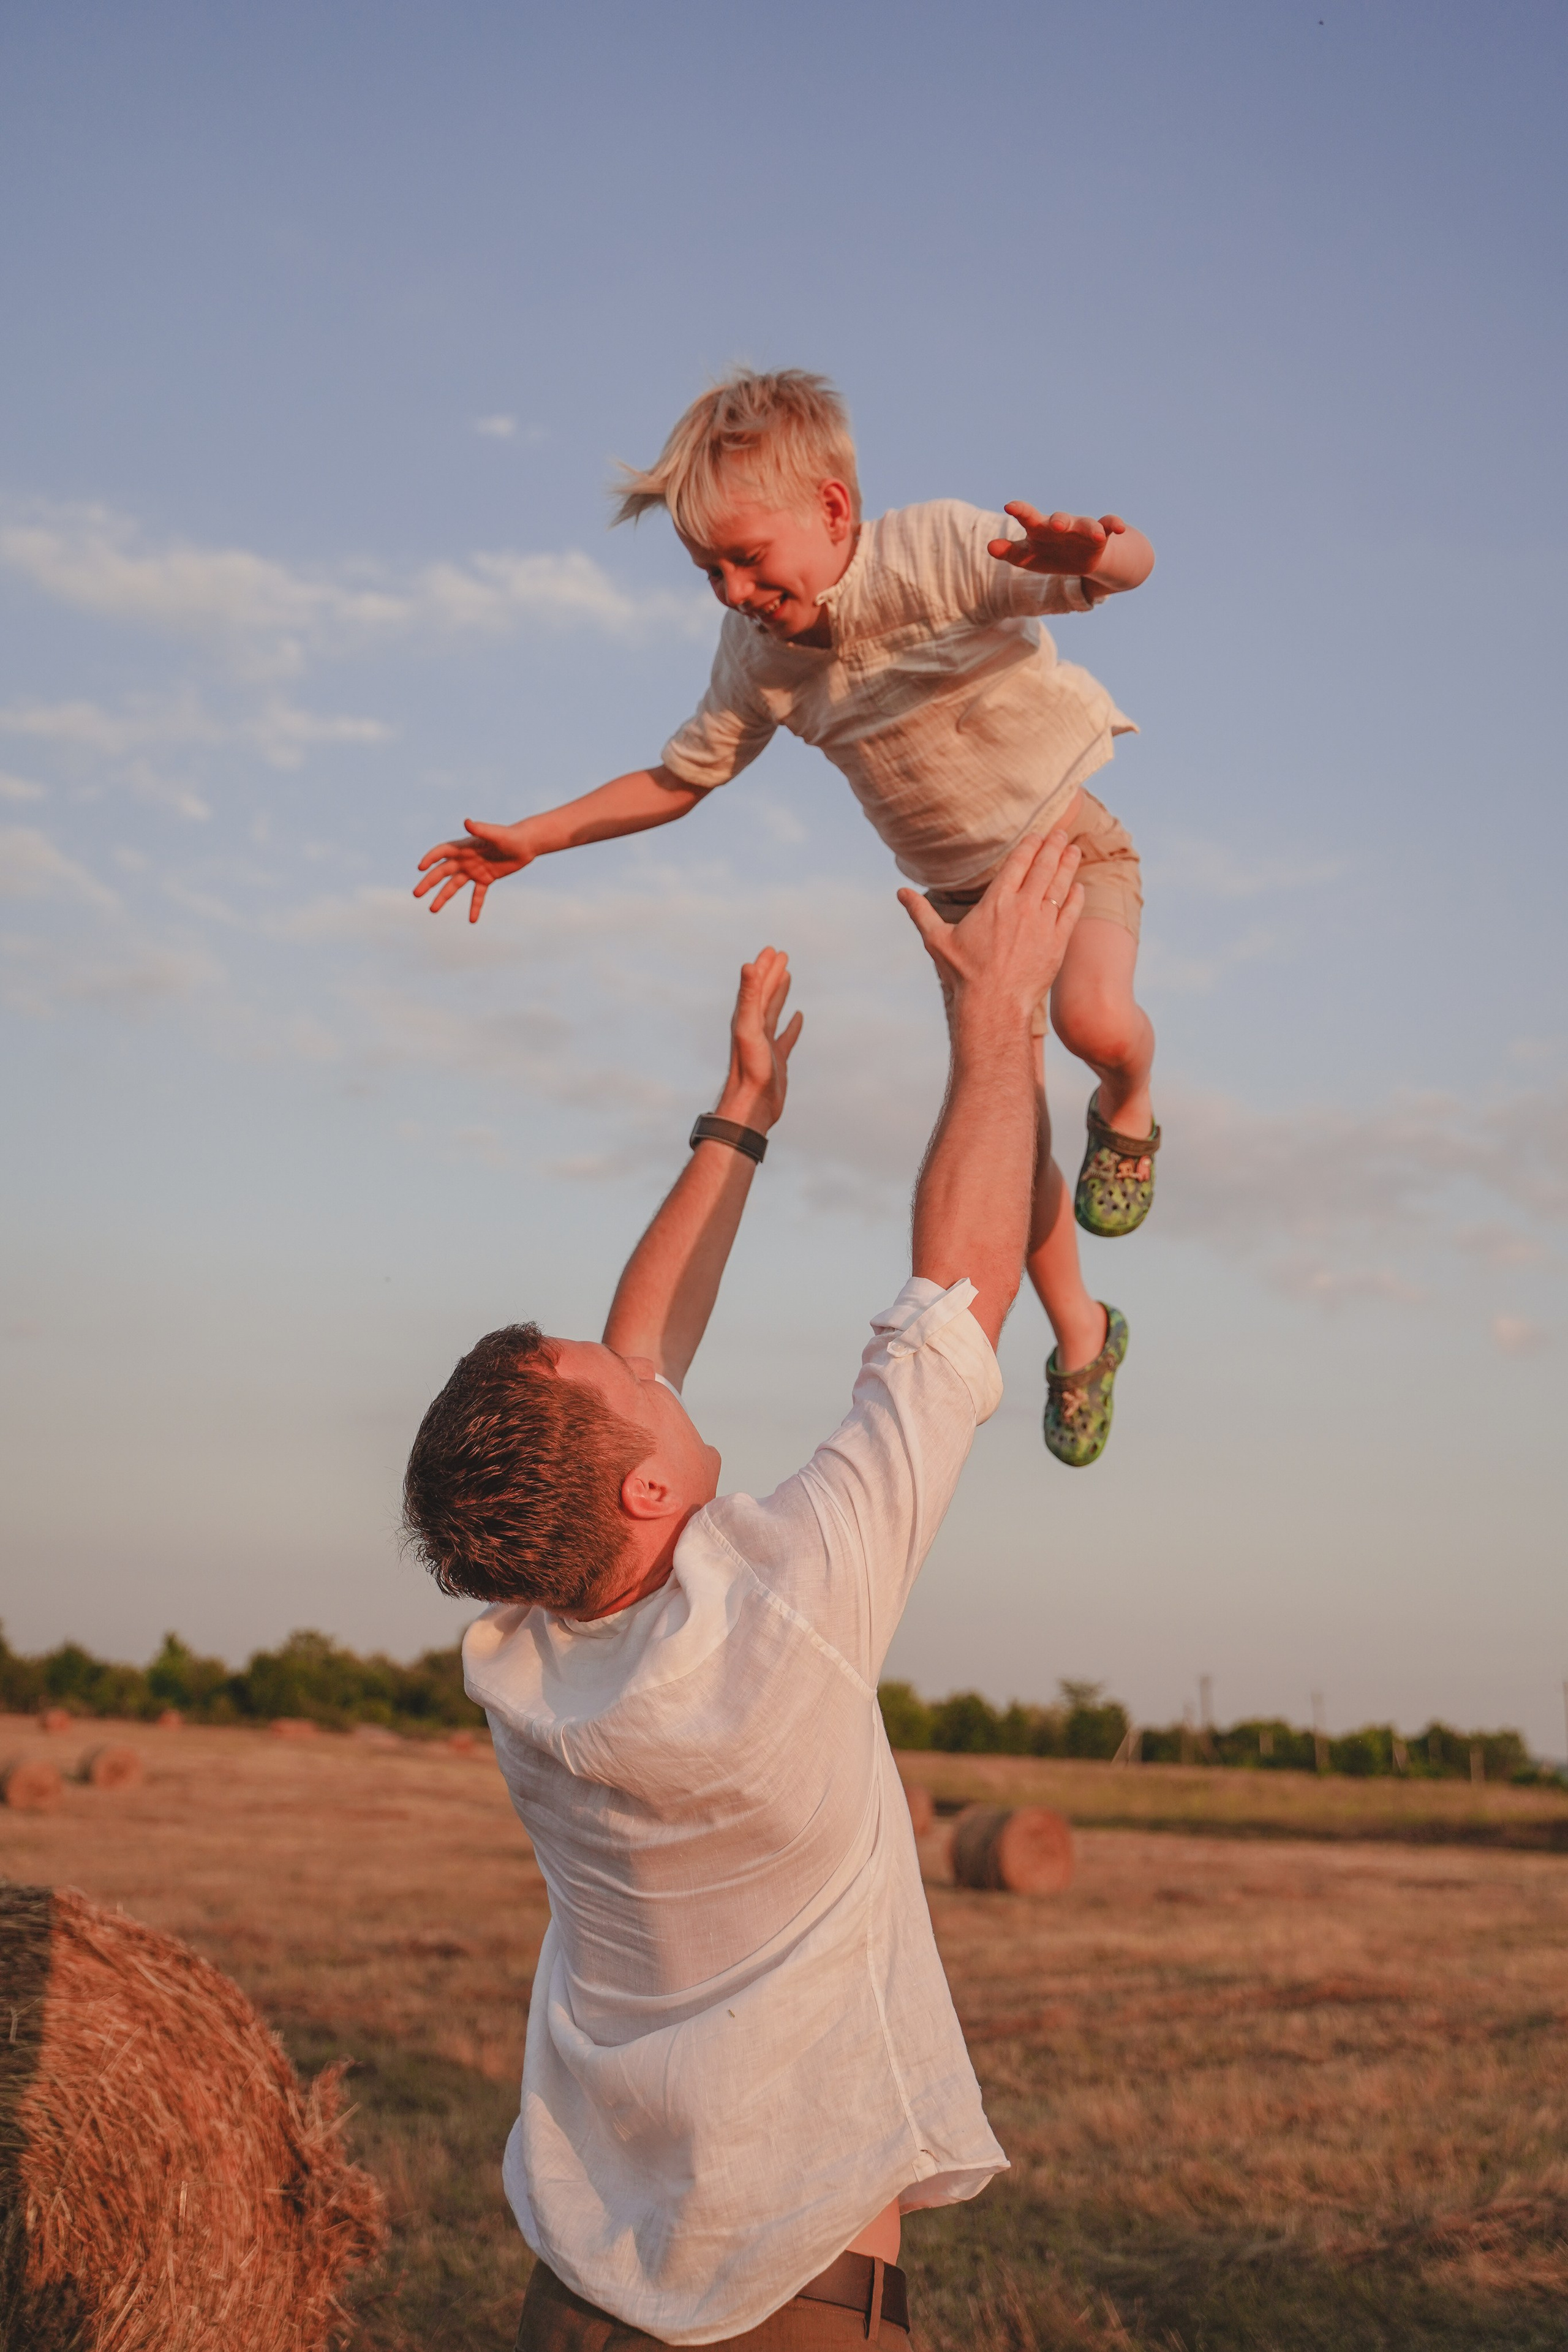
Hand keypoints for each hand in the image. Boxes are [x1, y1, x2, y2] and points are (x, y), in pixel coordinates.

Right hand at [413, 819, 534, 921]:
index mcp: (465, 847)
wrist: (526, 844)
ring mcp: (474, 870)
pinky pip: (477, 895)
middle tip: (416, 894)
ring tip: (432, 910)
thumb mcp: (496, 834)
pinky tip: (472, 920)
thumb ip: (481, 829)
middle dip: (429, 883)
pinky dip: (474, 906)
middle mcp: (465, 859)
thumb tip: (467, 822)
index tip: (420, 868)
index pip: (442, 852)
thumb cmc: (511, 836)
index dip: (431, 858)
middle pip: (442, 872)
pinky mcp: (486, 879)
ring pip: (454, 886)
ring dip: (443, 897)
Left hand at [713, 947, 803, 1133]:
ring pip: (773, 1012)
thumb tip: (748, 965)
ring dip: (779, 993)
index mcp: (746, 1019)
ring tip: (787, 976)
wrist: (752, 1105)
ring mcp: (766, 1044)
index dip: (764, 968)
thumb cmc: (749, 1069)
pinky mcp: (777, 1059)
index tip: (772, 950)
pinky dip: (792, 1025)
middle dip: (771, 974)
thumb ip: (748, 997)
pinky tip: (798, 1017)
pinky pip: (786, 1037)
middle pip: (763, 995)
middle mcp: (754, 1029)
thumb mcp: (748, 1028)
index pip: (755, 986)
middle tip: (780, 955)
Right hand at [899, 834, 1083, 1024]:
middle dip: (1053, 847)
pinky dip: (1075, 897)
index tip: (1038, 835)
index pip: (1018, 863)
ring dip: (1067, 865)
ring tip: (1073, 851)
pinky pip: (1070, 913)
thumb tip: (900, 892)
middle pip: (1043, 867)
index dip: (1030, 845)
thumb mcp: (937, 940)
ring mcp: (1043, 924)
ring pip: (1060, 886)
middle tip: (1062, 832)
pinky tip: (1078, 887)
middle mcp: (1023, 907)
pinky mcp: (1057, 943)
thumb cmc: (964, 973)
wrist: (994, 1004)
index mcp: (996, 901)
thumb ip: (921, 912)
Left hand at [987, 501, 1125, 577]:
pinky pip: (1109, 526)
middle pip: (1060, 520)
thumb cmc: (1047, 555)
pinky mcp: (1101, 536)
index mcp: (1040, 530)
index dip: (1021, 511)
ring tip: (1096, 534)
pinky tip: (1121, 528)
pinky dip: (1114, 524)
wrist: (1080, 560)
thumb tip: (989, 546)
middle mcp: (1062, 525)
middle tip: (1056, 525)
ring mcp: (1081, 529)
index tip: (1010, 506)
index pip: (1029, 518)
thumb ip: (1010, 551)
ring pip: (1086, 524)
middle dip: (1059, 521)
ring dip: (1091, 528)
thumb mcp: (1027, 557)